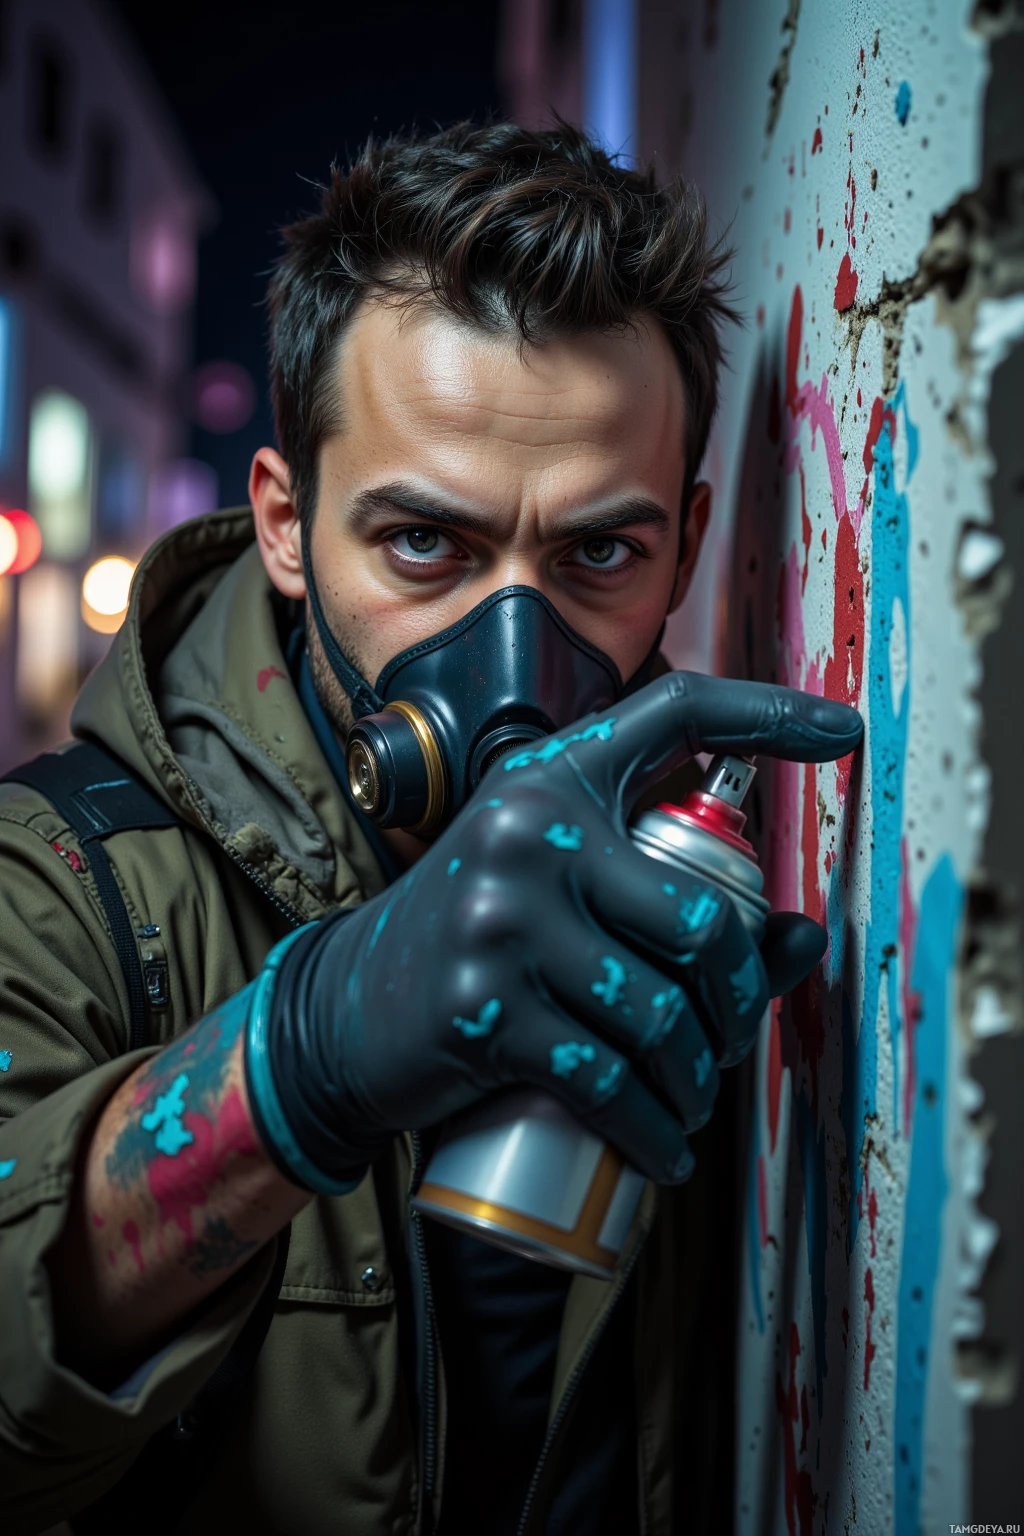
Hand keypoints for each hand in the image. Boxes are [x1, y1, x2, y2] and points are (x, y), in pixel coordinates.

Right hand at [252, 673, 861, 1188]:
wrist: (341, 1011)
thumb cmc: (475, 941)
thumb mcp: (559, 890)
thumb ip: (671, 897)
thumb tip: (805, 935)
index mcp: (551, 779)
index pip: (676, 714)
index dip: (768, 714)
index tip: (840, 730)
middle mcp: (530, 833)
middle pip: (705, 919)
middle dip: (737, 1003)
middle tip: (723, 1042)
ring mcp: (504, 920)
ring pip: (664, 1014)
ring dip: (698, 1082)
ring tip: (687, 1101)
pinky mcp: (486, 1011)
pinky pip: (610, 1079)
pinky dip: (654, 1131)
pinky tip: (663, 1149)